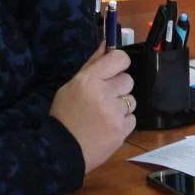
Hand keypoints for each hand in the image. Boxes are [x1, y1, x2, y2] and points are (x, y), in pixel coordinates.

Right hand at [50, 44, 135, 173]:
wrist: (62, 150)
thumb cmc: (65, 115)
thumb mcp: (72, 86)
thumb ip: (93, 64)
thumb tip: (107, 43)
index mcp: (89, 80)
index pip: (120, 59)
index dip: (120, 63)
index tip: (115, 70)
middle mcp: (104, 94)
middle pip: (128, 80)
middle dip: (118, 88)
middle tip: (103, 98)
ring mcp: (115, 113)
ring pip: (131, 100)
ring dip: (121, 106)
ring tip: (103, 115)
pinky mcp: (122, 130)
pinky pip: (132, 118)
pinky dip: (122, 122)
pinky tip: (107, 127)